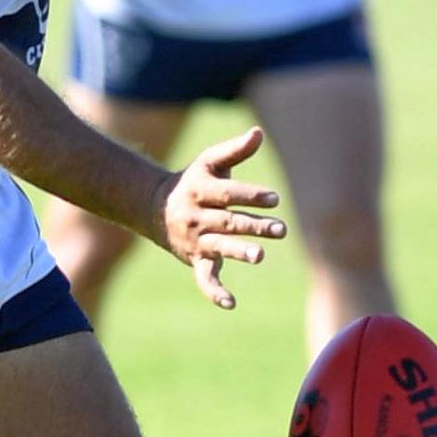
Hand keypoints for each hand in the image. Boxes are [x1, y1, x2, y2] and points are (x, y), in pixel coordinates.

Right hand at [158, 124, 287, 311]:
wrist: (155, 208)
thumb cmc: (193, 181)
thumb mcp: (209, 162)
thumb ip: (235, 150)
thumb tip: (258, 133)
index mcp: (200, 190)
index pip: (228, 194)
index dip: (251, 196)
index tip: (274, 198)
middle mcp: (197, 217)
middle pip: (228, 222)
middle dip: (253, 226)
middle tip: (280, 229)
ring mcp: (196, 240)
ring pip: (219, 247)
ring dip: (239, 252)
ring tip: (259, 256)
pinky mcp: (196, 260)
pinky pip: (204, 278)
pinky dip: (215, 292)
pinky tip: (231, 303)